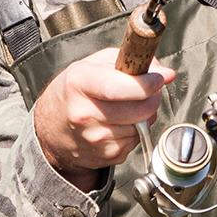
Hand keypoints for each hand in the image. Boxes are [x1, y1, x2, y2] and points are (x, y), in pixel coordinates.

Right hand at [34, 47, 175, 189]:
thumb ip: (128, 61)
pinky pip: (137, 141)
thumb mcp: (92, 65)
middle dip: (153, 97)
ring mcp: (95, 138)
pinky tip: (120, 123)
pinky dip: (136, 131)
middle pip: (139, 109)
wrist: (52, 128)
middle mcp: (84, 113)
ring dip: (145, 115)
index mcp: (79, 83)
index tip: (161, 77)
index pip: (118, 87)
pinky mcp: (106, 155)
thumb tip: (163, 72)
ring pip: (142, 125)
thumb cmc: (75, 92)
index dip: (146, 84)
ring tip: (128, 107)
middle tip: (149, 90)